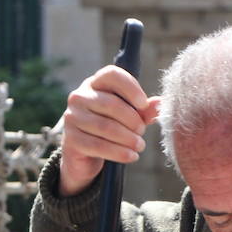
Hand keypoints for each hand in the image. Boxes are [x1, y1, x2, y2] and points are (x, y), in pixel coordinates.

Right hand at [58, 66, 161, 195]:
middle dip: (132, 120)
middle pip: (111, 103)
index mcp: (95, 84)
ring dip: (128, 138)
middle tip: (142, 131)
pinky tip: (131, 156)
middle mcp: (80, 96)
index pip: (111, 75)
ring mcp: (73, 117)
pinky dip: (118, 152)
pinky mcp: (71, 139)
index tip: (143, 104)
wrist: (86, 156)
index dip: (130, 88)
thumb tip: (160, 103)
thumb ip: (143, 110)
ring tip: (140, 145)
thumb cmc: (111, 129)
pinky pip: (98, 145)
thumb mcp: (129, 118)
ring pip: (105, 126)